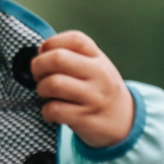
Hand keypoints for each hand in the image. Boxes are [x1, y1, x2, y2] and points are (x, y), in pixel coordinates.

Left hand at [31, 31, 134, 148]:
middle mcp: (98, 75)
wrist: (124, 123)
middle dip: (38, 66)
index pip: (75, 39)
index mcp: (99, 59)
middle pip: (58, 58)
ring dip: (41, 89)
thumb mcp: (97, 69)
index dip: (52, 43)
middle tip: (38, 75)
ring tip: (45, 94)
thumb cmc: (101, 92)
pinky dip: (46, 111)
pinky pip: (54, 109)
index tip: (43, 53)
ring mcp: (93, 97)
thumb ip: (75, 58)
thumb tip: (40, 52)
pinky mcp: (85, 118)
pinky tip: (51, 112)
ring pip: (53, 84)